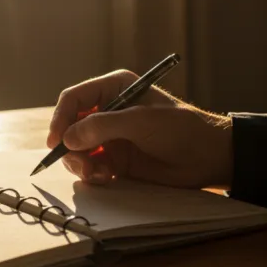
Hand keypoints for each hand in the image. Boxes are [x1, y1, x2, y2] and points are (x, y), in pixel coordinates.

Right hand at [47, 70, 232, 189]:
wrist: (209, 158)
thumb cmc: (181, 129)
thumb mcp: (141, 122)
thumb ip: (102, 126)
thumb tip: (67, 139)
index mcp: (114, 89)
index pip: (74, 99)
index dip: (61, 118)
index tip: (56, 140)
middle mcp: (108, 110)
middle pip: (70, 126)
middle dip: (69, 146)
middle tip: (80, 163)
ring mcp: (110, 137)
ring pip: (76, 149)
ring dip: (80, 163)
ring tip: (96, 173)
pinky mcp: (115, 160)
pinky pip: (90, 166)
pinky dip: (92, 174)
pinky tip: (106, 178)